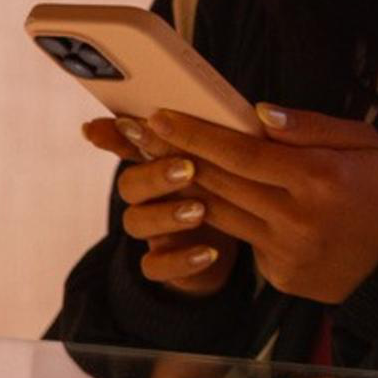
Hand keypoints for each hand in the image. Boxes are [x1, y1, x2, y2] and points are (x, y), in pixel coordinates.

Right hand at [81, 113, 236, 295]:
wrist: (245, 240)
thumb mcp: (231, 156)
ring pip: (135, 222)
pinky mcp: (164, 264)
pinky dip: (180, 262)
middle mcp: (149, 195)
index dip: (119, 134)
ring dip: (166, 215)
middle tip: (188, 169)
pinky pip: (155, 267)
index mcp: (161, 161)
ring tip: (200, 211)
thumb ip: (227, 133)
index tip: (127, 124)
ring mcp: (154, 231)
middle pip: (129, 183)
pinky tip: (210, 253)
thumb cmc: (232, 187)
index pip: (130, 143)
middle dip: (155, 175)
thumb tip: (258, 109)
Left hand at [129, 101, 377, 304]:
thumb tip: (260, 113)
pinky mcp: (277, 274)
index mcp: (317, 178)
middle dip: (175, 155)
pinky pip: (241, 240)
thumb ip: (312, 127)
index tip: (161, 117)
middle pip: (219, 182)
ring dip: (184, 188)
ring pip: (219, 213)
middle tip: (141, 133)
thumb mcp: (366, 143)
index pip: (241, 152)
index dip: (196, 135)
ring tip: (158, 162)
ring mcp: (284, 251)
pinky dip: (220, 219)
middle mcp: (296, 217)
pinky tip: (200, 198)